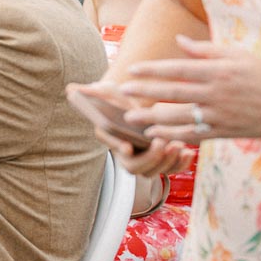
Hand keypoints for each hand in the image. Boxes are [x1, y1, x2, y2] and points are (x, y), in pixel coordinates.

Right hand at [69, 81, 193, 177]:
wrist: (134, 106)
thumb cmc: (119, 98)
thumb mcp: (106, 91)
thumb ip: (93, 92)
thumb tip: (71, 89)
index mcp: (111, 140)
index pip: (113, 148)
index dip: (119, 148)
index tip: (127, 146)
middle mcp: (126, 155)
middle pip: (136, 168)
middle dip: (151, 159)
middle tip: (162, 143)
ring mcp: (144, 160)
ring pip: (155, 172)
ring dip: (167, 162)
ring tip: (178, 146)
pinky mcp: (161, 160)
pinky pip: (171, 169)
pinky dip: (181, 164)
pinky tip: (188, 152)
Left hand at [120, 36, 260, 142]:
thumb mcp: (237, 55)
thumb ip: (205, 50)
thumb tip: (179, 40)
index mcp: (217, 72)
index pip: (178, 69)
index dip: (153, 70)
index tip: (132, 70)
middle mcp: (216, 94)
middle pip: (173, 93)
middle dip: (145, 93)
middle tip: (122, 93)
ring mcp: (219, 115)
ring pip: (179, 118)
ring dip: (153, 118)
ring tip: (130, 118)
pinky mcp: (223, 132)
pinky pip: (192, 135)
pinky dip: (172, 134)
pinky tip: (155, 133)